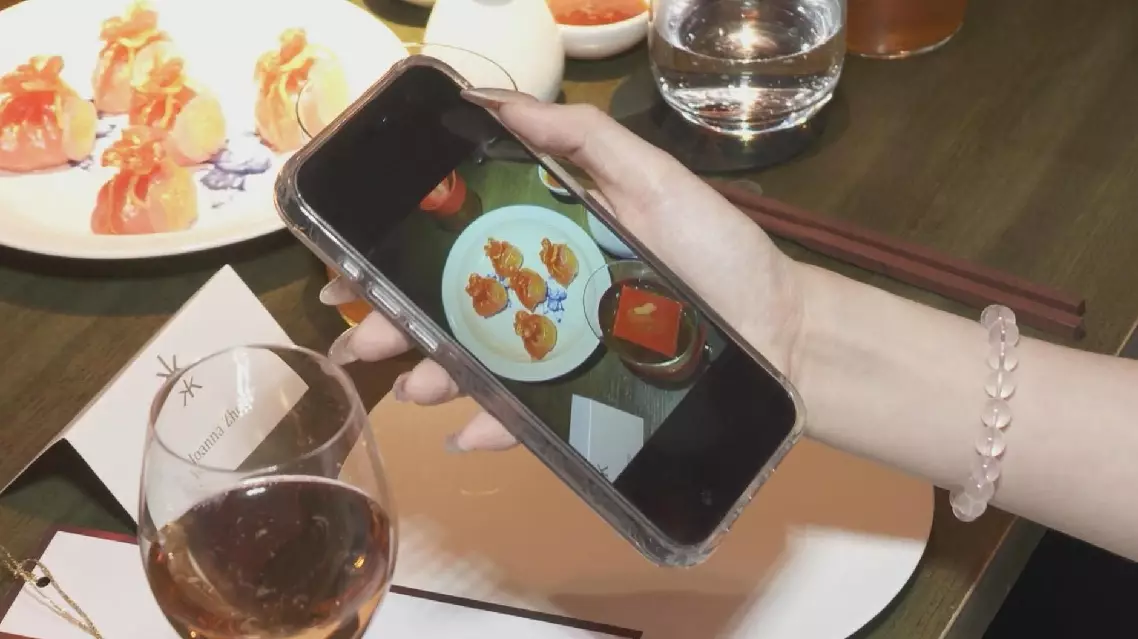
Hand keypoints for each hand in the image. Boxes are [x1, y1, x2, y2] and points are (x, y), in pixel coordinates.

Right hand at [321, 88, 804, 451]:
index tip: (349, 254)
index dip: (399, 247)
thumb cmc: (720, 249)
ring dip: (435, 375)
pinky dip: (495, 429)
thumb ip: (580, 140)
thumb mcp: (651, 178)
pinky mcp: (584, 400)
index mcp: (547, 236)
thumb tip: (493, 104)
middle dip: (396, 319)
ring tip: (409, 384)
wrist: (781, 330)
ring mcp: (560, 350)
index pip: (458, 240)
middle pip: (453, 306)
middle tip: (356, 335)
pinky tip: (467, 432)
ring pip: (480, 365)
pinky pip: (529, 419)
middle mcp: (543, 294)